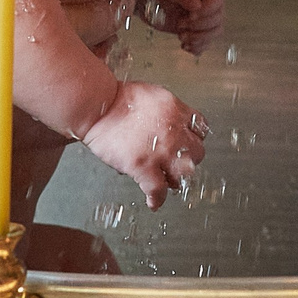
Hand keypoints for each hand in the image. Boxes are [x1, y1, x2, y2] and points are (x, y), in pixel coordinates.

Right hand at [79, 81, 204, 207]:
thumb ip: (165, 111)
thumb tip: (168, 126)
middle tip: (178, 162)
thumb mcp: (151, 95)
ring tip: (168, 181)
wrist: (97, 108)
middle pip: (197, 152)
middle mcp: (173, 131)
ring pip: (184, 174)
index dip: (193, 137)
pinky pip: (158, 190)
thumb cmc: (115, 100)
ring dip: (176, 178)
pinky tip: (154, 202)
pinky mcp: (144, 167)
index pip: (200, 127)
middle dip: (189, 158)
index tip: (189, 143)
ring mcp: (160, 151)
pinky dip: (157, 199)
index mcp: (174, 109)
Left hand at [143, 0, 224, 54]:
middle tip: (180, 25)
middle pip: (218, 19)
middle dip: (200, 26)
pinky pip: (205, 43)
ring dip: (199, 38)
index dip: (207, 10)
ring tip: (181, 37)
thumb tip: (197, 5)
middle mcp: (207, 1)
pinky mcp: (195, 30)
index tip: (190, 15)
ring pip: (214, 32)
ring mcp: (202, 17)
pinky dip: (197, 47)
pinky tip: (184, 46)